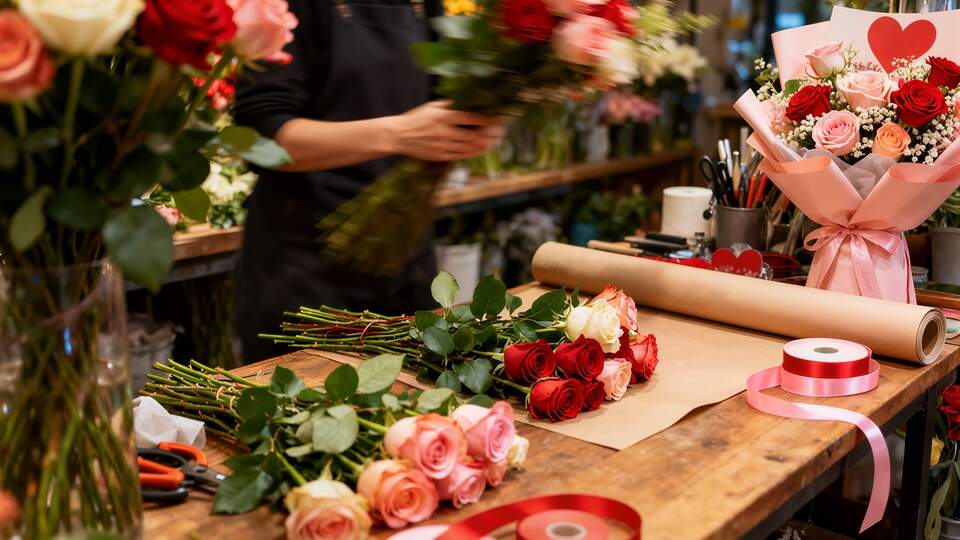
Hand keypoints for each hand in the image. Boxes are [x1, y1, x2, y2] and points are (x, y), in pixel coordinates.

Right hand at [387, 101, 504, 160]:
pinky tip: (482, 150)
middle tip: (501, 132)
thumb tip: (470, 101)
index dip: (487, 120)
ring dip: (485, 145)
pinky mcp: (440, 155)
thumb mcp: (433, 106)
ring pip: (469, 147)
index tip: (498, 119)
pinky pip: (461, 156)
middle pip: (474, 135)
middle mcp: (444, 131)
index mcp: (443, 116)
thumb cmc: (417, 118)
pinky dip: (473, 153)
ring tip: (495, 142)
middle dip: (490, 134)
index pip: (471, 117)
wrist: (398, 135)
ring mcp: (442, 145)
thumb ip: (451, 105)